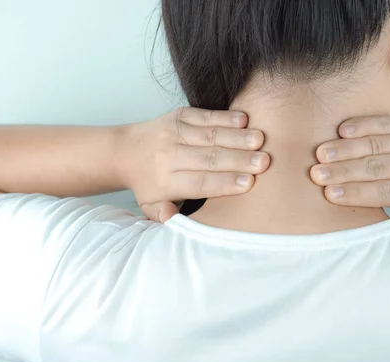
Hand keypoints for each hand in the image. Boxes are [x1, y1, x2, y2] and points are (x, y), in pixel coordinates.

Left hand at [119, 107, 269, 222]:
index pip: (200, 183)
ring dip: (237, 137)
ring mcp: (174, 133)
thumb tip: (172, 218)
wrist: (125, 151)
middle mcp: (169, 156)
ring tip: (260, 140)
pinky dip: (225, 117)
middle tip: (264, 162)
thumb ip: (163, 215)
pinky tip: (244, 120)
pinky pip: (204, 116)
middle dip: (239, 160)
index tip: (250, 182)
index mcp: (167, 182)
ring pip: (210, 136)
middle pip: (209, 158)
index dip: (225, 182)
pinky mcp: (179, 116)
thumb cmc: (148, 184)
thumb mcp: (150, 207)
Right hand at [310, 116, 389, 228]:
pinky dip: (360, 125)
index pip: (385, 192)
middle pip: (377, 167)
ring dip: (344, 149)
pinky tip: (340, 131)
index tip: (328, 194)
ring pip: (375, 144)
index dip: (355, 193)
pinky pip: (381, 122)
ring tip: (320, 154)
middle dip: (343, 171)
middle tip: (316, 174)